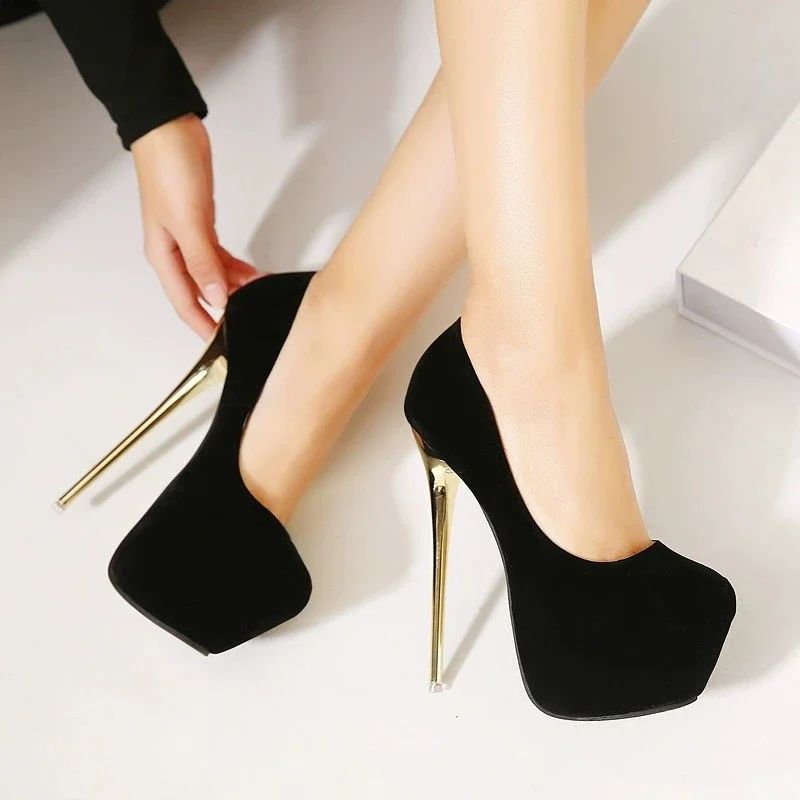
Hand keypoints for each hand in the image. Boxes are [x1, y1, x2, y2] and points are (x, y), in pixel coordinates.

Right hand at [132, 114, 258, 338]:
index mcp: (163, 256)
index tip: (223, 345)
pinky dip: (235, 268)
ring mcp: (188, 239)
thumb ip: (203, 262)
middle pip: (200, 293)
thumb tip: (217, 298)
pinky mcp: (201, 225)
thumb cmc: (170, 170)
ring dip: (234, 288)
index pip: (185, 303)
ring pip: (213, 276)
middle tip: (249, 321)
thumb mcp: (189, 221)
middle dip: (223, 310)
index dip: (204, 326)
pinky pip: (219, 257)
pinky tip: (253, 275)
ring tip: (259, 297)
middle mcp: (174, 252)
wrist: (170, 129)